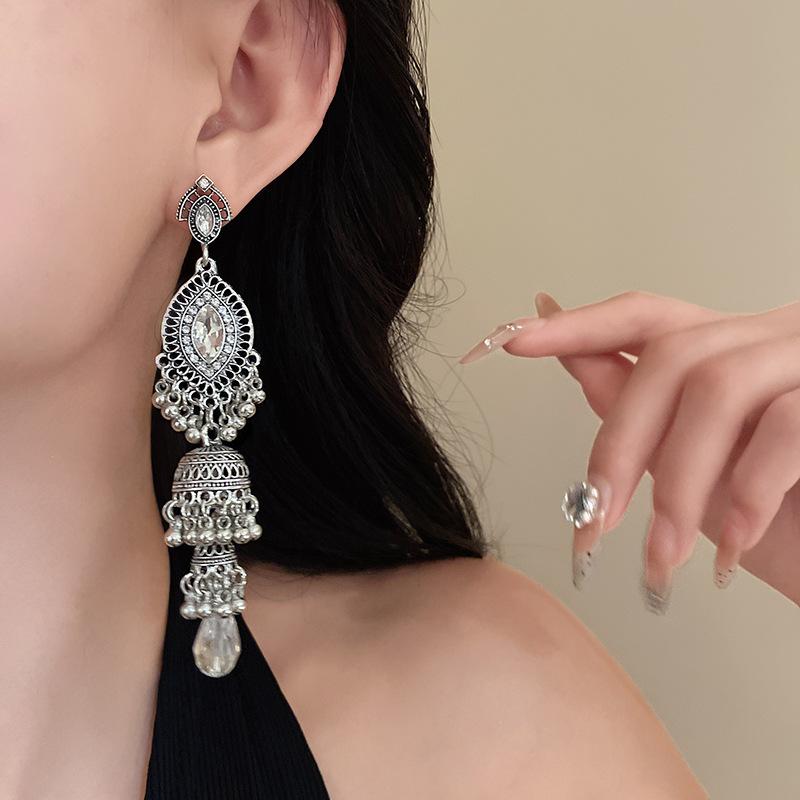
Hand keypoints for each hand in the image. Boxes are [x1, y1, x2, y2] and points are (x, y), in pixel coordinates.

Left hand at [460, 291, 799, 610]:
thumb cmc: (788, 520)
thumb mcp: (700, 469)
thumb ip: (641, 409)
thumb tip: (567, 357)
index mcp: (730, 353)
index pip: (646, 315)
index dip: (580, 324)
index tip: (514, 339)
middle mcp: (774, 339)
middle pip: (671, 356)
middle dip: (621, 444)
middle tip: (592, 524)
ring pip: (719, 389)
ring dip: (678, 486)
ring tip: (664, 560)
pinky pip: (786, 426)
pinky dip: (746, 493)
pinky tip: (729, 547)